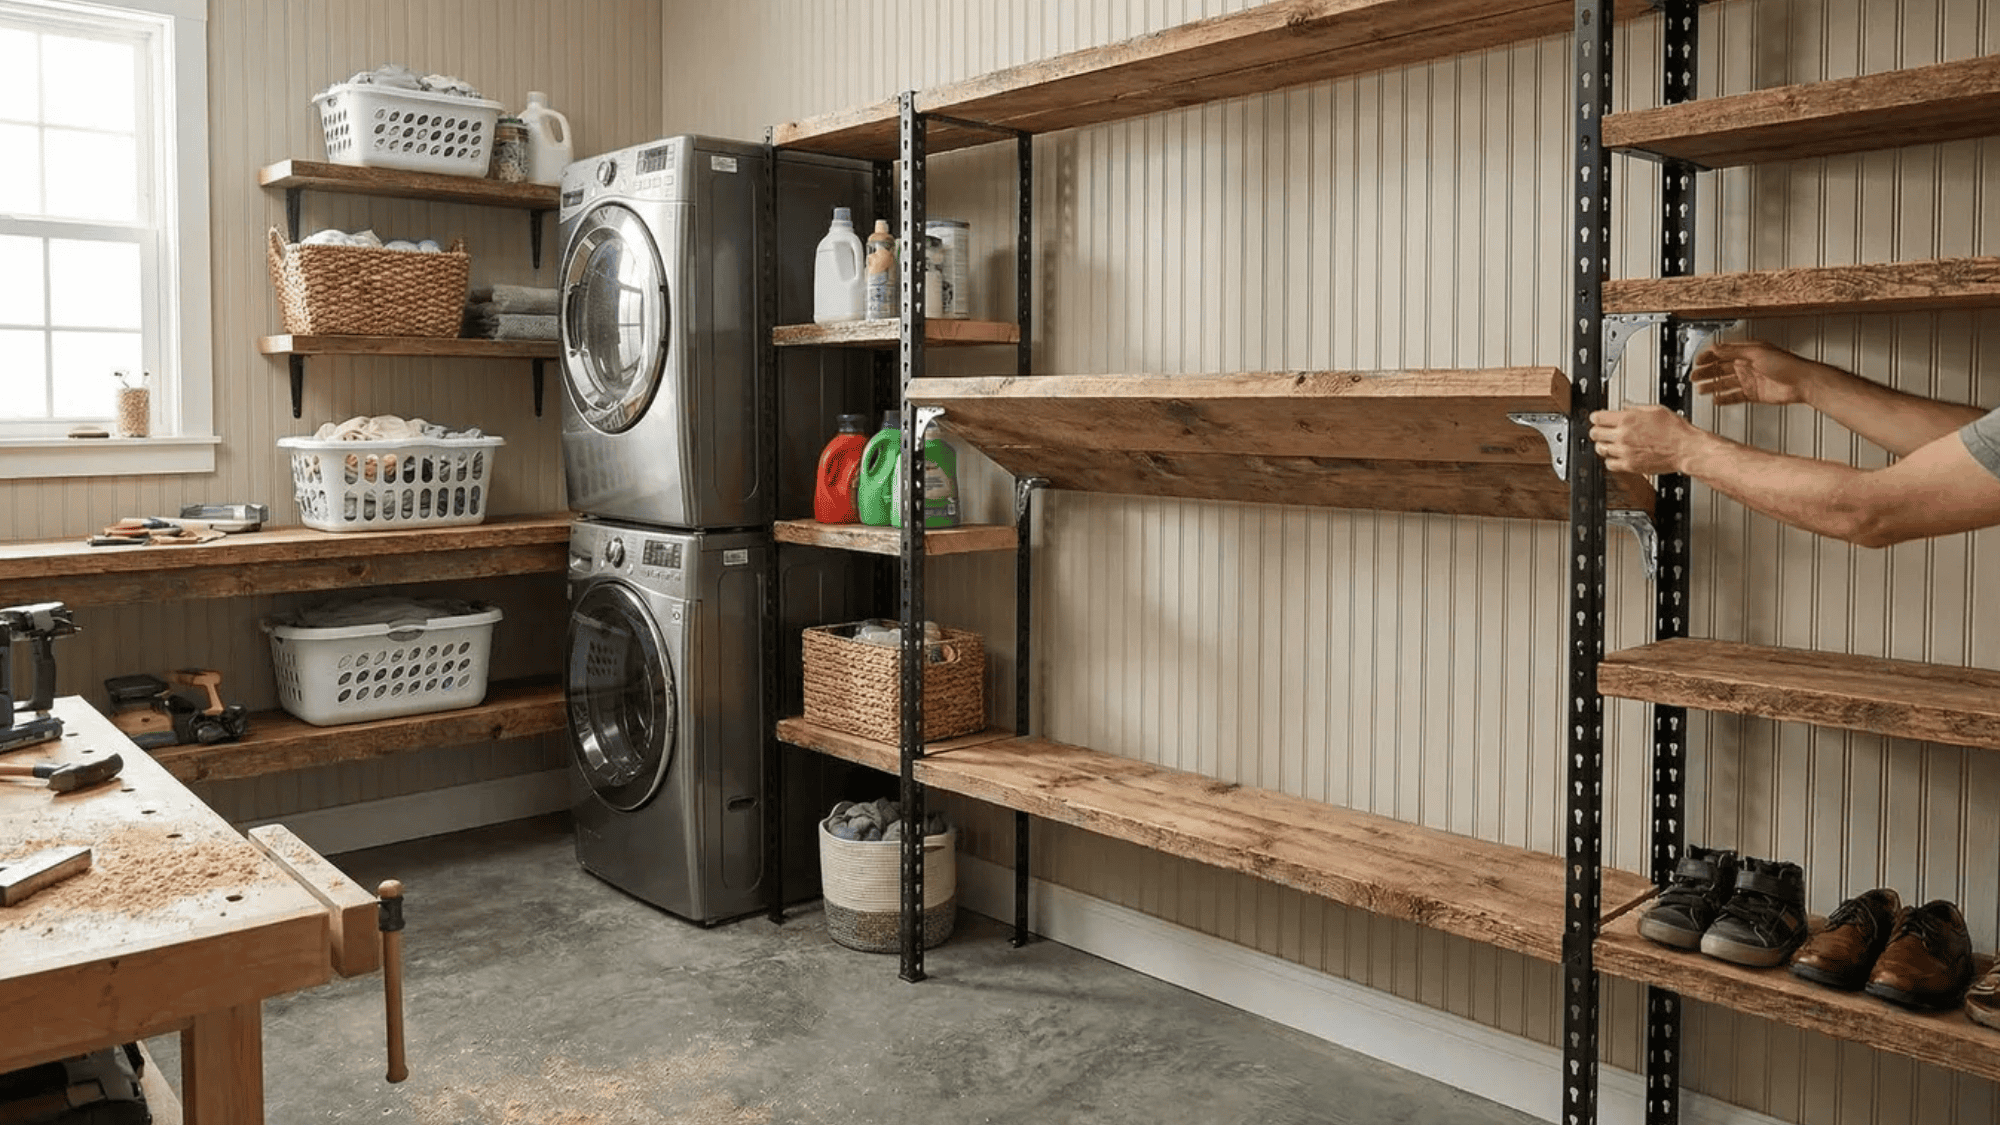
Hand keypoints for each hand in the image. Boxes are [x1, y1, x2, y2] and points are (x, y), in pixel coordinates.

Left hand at [1588, 406, 1708, 475]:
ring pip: (1600, 449)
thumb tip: (1624, 407)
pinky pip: (1609, 464)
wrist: (1686, 448)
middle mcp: (1623, 435)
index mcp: (1628, 419)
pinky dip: (1611, 460)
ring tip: (1609, 444)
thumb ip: (1635, 408)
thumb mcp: (1655, 409)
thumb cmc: (1676, 430)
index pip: (1597, 417)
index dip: (1596, 417)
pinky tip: (1617, 456)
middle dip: (1597, 431)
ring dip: (1603, 445)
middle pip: (1595, 434)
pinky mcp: (1630, 465)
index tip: (1597, 418)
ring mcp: (1625, 451)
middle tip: (1601, 431)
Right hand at [1691, 340, 1828, 406]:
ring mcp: (1750, 380)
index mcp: (1748, 352)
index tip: (1697, 361)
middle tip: (1694, 377)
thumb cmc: (1787, 364)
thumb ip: (1734, 351)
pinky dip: (1724, 398)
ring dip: (1712, 386)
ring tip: (1700, 389)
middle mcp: (1748, 365)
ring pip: (1726, 383)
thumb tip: (1716, 348)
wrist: (1803, 382)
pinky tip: (1716, 400)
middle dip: (1706, 372)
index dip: (1709, 357)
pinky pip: (1735, 396)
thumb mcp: (1757, 352)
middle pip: (1721, 368)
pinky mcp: (1754, 393)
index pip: (1723, 353)